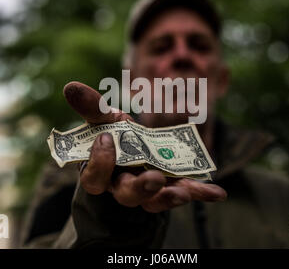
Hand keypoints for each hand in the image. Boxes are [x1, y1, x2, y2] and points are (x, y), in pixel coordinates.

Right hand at [63, 81, 226, 212]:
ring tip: (180, 192)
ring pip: (154, 202)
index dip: (99, 164)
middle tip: (152, 178)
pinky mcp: (171, 186)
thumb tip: (70, 86)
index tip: (106, 139)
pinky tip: (218, 193)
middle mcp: (123, 185)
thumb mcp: (106, 118)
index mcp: (103, 171)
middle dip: (139, 189)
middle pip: (126, 195)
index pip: (94, 179)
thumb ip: (91, 107)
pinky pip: (185, 192)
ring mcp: (149, 189)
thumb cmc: (116, 134)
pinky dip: (201, 193)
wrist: (136, 147)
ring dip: (167, 197)